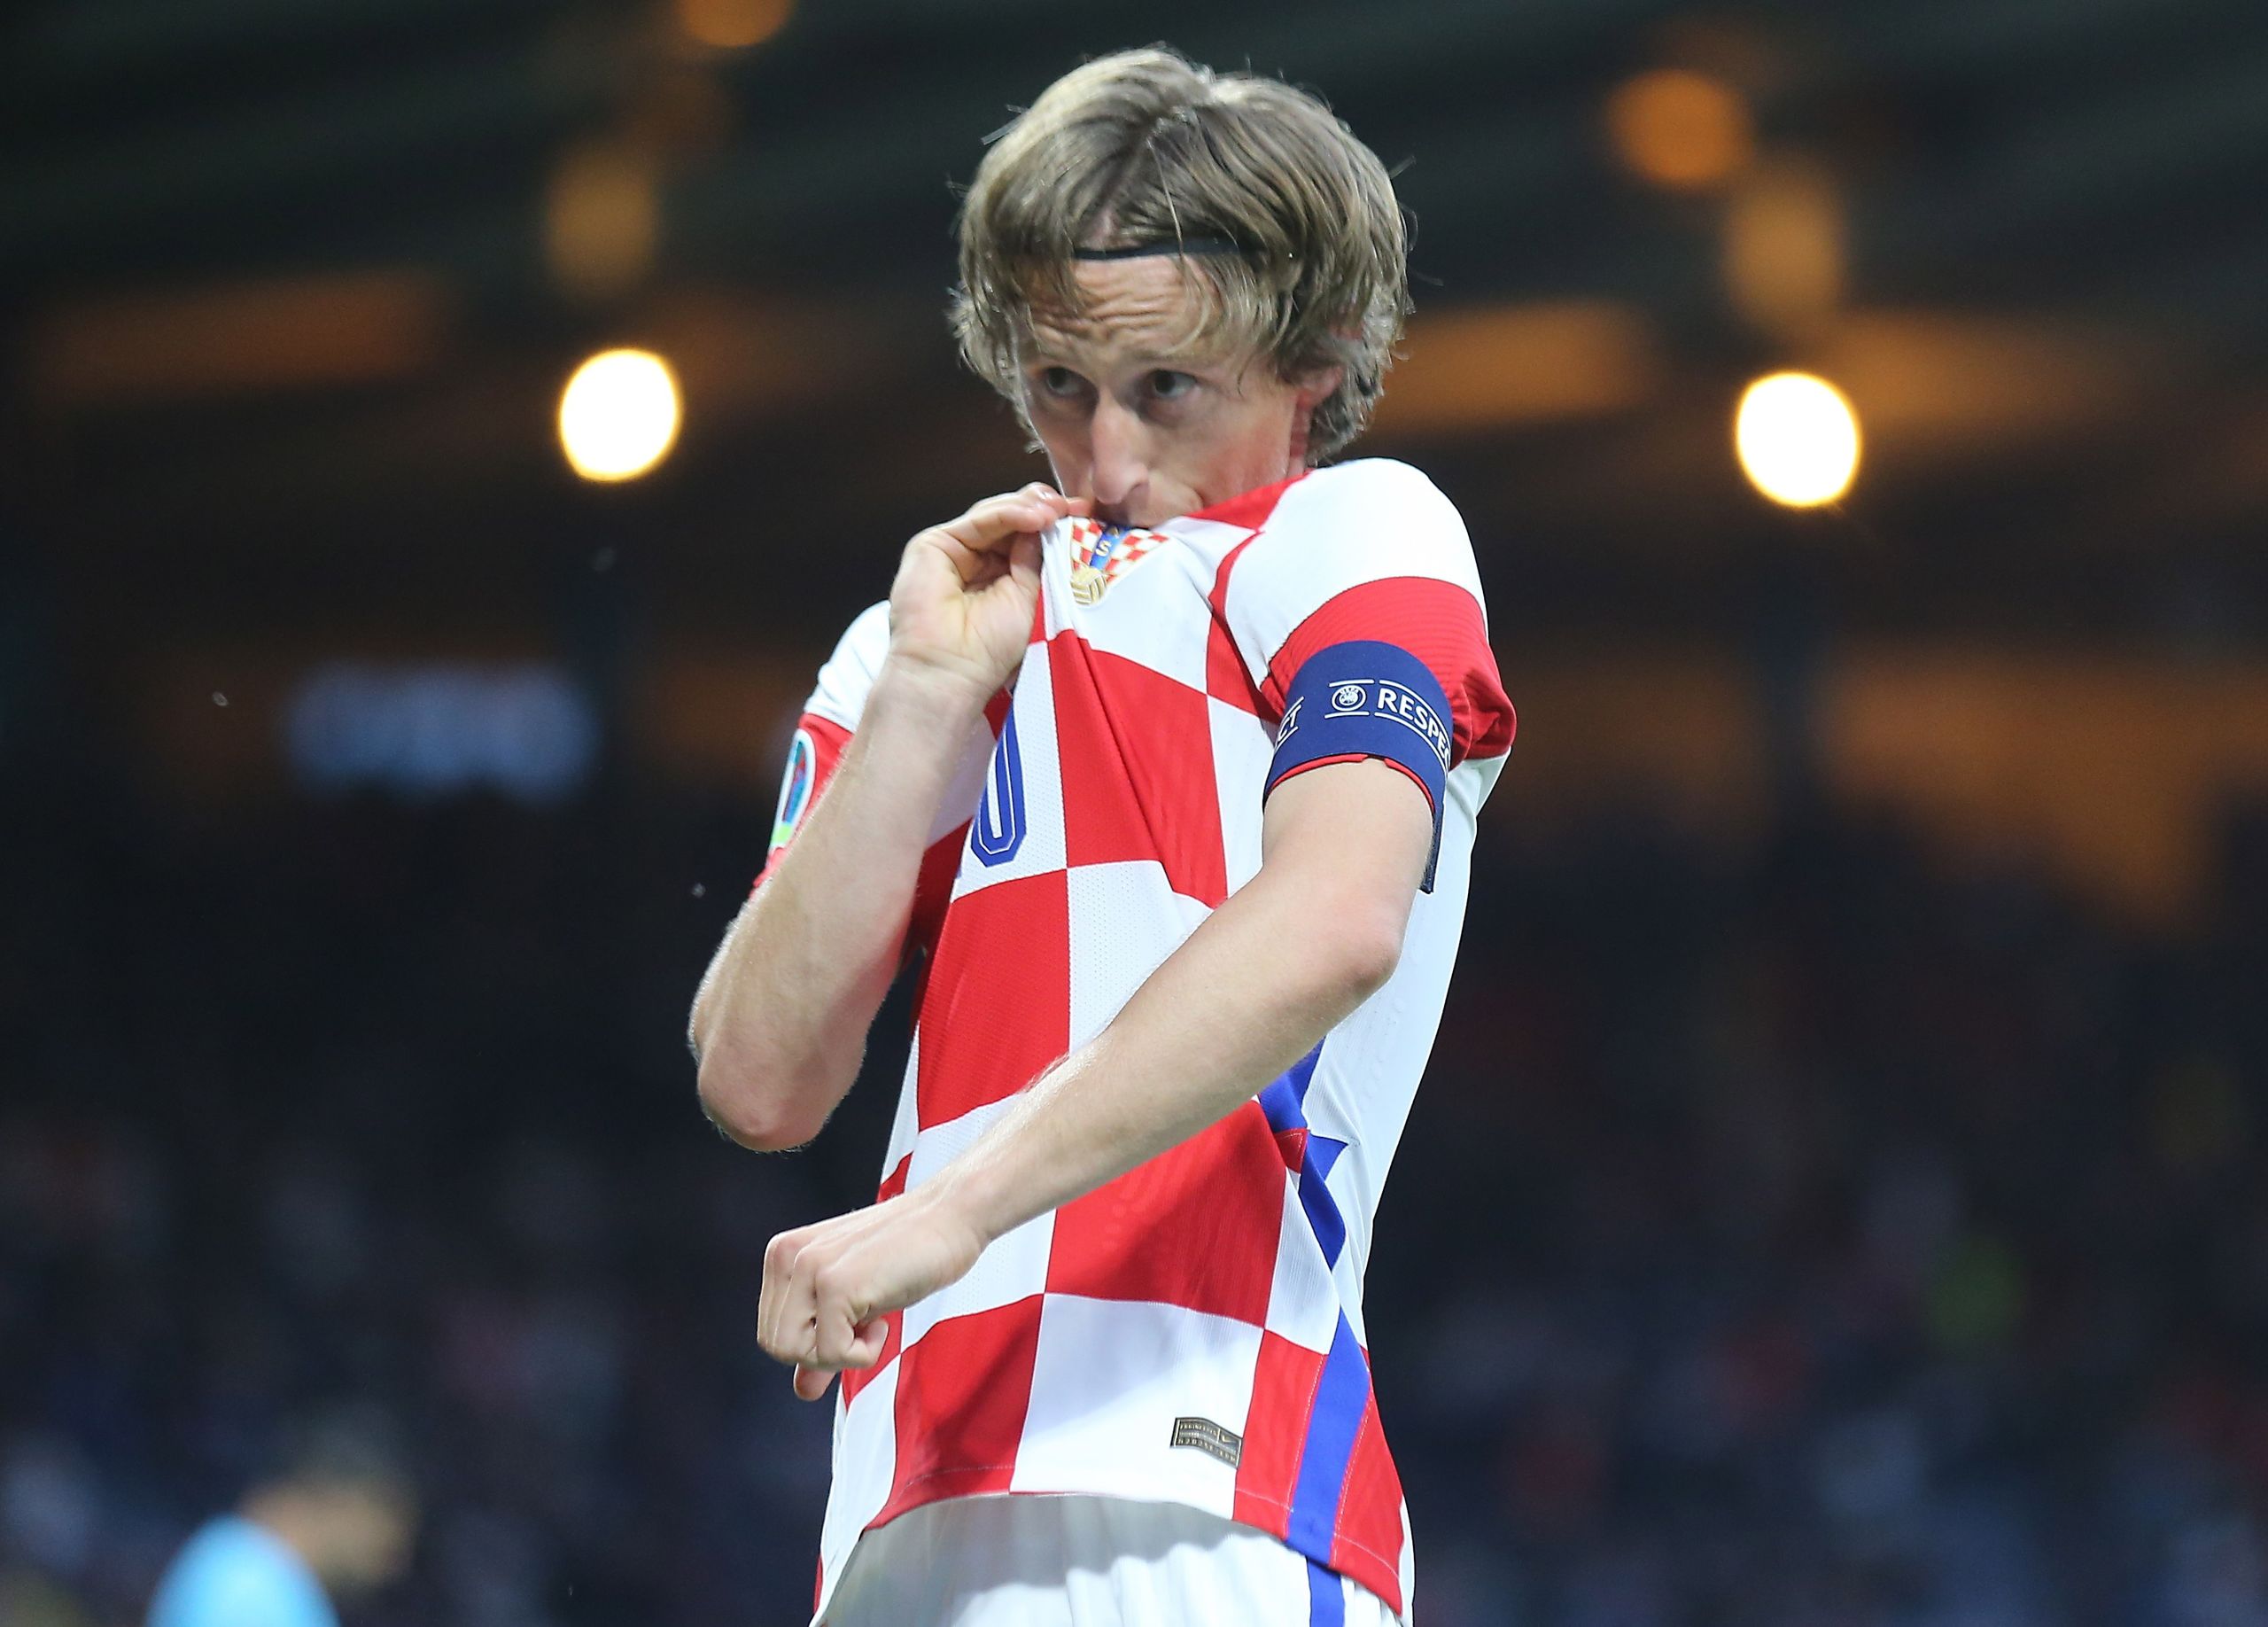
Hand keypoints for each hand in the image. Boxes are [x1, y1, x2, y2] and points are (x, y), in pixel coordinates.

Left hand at [757, 1185, 986, 1400]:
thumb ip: (822, 1340)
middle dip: (823, 1352)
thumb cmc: (909, 1255)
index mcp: (783, 1255)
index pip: (772, 1334)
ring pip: (794, 1353)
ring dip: (841, 1353)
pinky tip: (884, 1318)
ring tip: (872, 1320)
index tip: (852, 1317)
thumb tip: (802, 1391)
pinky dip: (864, 1353)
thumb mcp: (854, 1300)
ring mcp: (809, 1267)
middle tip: (864, 1323)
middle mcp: (787, 1256)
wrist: (951, 1217)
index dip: (814, 1343)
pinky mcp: (836, 1283)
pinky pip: (832, 1353)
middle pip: (777, 1347)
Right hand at [886, 484, 1088, 702]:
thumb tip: (1052, 522)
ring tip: (1057, 512)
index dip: (1056, 524)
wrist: (950, 670)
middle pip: (1012, 520)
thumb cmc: (990, 651)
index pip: (1029, 537)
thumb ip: (1038, 559)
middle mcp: (977, 560)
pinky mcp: (934, 544)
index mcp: (1001, 576)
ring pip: (997, 515)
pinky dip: (1009, 515)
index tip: (1088, 514)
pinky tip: (1035, 517)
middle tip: (1076, 506)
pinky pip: (979, 521)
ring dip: (1030, 509)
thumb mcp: (1031, 598)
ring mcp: (955, 550)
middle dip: (1045, 509)